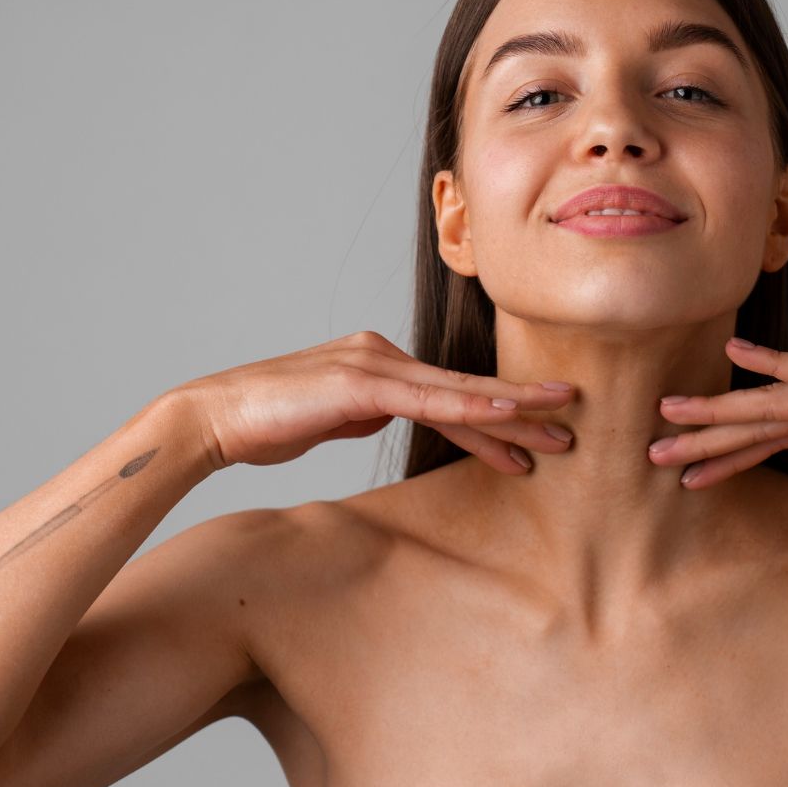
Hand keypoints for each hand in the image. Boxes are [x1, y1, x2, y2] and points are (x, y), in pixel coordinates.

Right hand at [168, 330, 574, 472]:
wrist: (212, 418)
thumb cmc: (266, 422)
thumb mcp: (333, 419)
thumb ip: (369, 412)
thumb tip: (398, 416)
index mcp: (380, 364)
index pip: (453, 394)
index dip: (499, 414)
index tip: (540, 431)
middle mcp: (384, 356)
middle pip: (467, 388)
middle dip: (523, 407)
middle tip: (574, 422)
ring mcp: (374, 365)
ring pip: (458, 392)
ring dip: (512, 410)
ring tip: (560, 426)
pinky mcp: (360, 383)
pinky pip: (428, 400)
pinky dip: (470, 409)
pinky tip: (505, 419)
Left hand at [649, 337, 787, 489]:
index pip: (770, 435)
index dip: (726, 453)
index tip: (686, 471)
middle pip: (755, 418)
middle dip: (701, 437)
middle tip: (647, 452)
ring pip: (768, 404)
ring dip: (716, 418)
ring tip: (666, 427)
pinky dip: (772, 366)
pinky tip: (734, 356)